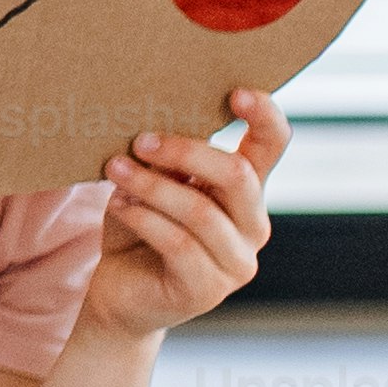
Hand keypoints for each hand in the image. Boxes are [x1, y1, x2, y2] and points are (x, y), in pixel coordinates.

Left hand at [88, 90, 285, 336]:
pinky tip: (120, 207)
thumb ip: (166, 161)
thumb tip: (156, 129)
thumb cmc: (137, 228)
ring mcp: (236, 262)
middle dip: (187, 152)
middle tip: (140, 140)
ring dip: (153, 186)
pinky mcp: (208, 290)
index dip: (264, 117)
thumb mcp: (152, 184)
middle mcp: (252, 225)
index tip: (237, 92)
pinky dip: (145, 219)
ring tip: (115, 170)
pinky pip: (179, 244)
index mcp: (245, 191)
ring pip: (202, 212)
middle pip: (237, 176)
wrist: (119, 294)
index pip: (272, 147)